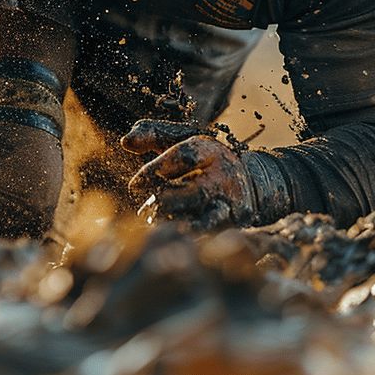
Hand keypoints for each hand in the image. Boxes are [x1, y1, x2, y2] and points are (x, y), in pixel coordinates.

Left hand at [121, 119, 254, 229]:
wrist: (248, 183)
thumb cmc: (202, 162)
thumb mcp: (182, 142)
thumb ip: (153, 135)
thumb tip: (126, 141)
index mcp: (211, 152)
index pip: (184, 156)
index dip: (155, 170)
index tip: (134, 185)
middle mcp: (226, 177)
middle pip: (196, 192)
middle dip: (166, 203)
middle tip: (145, 211)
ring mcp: (232, 203)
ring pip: (204, 219)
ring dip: (174, 224)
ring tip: (154, 224)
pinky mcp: (233, 226)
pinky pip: (209, 237)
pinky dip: (186, 239)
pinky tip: (169, 238)